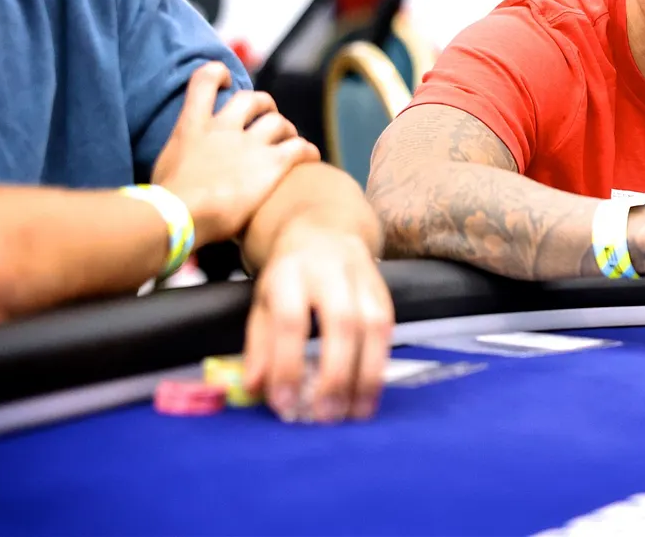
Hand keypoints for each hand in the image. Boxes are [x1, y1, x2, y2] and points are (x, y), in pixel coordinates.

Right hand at [151, 62, 320, 244]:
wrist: (180, 216)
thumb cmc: (163, 204)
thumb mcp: (163, 171)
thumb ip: (179, 159)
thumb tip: (178, 171)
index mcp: (192, 127)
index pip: (203, 81)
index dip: (217, 73)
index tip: (225, 79)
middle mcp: (223, 129)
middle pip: (252, 99)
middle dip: (263, 104)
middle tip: (268, 118)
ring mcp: (249, 145)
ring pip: (278, 122)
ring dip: (287, 129)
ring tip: (289, 141)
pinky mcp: (272, 164)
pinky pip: (300, 148)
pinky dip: (308, 150)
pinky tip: (311, 158)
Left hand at [243, 221, 392, 423]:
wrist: (326, 228)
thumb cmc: (289, 275)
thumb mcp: (262, 301)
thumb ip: (259, 345)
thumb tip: (255, 389)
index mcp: (290, 272)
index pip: (290, 320)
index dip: (287, 364)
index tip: (284, 404)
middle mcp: (330, 270)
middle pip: (341, 322)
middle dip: (336, 373)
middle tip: (326, 416)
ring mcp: (363, 277)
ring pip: (374, 325)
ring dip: (366, 374)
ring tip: (355, 413)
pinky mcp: (384, 288)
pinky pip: (389, 328)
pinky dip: (380, 364)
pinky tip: (370, 394)